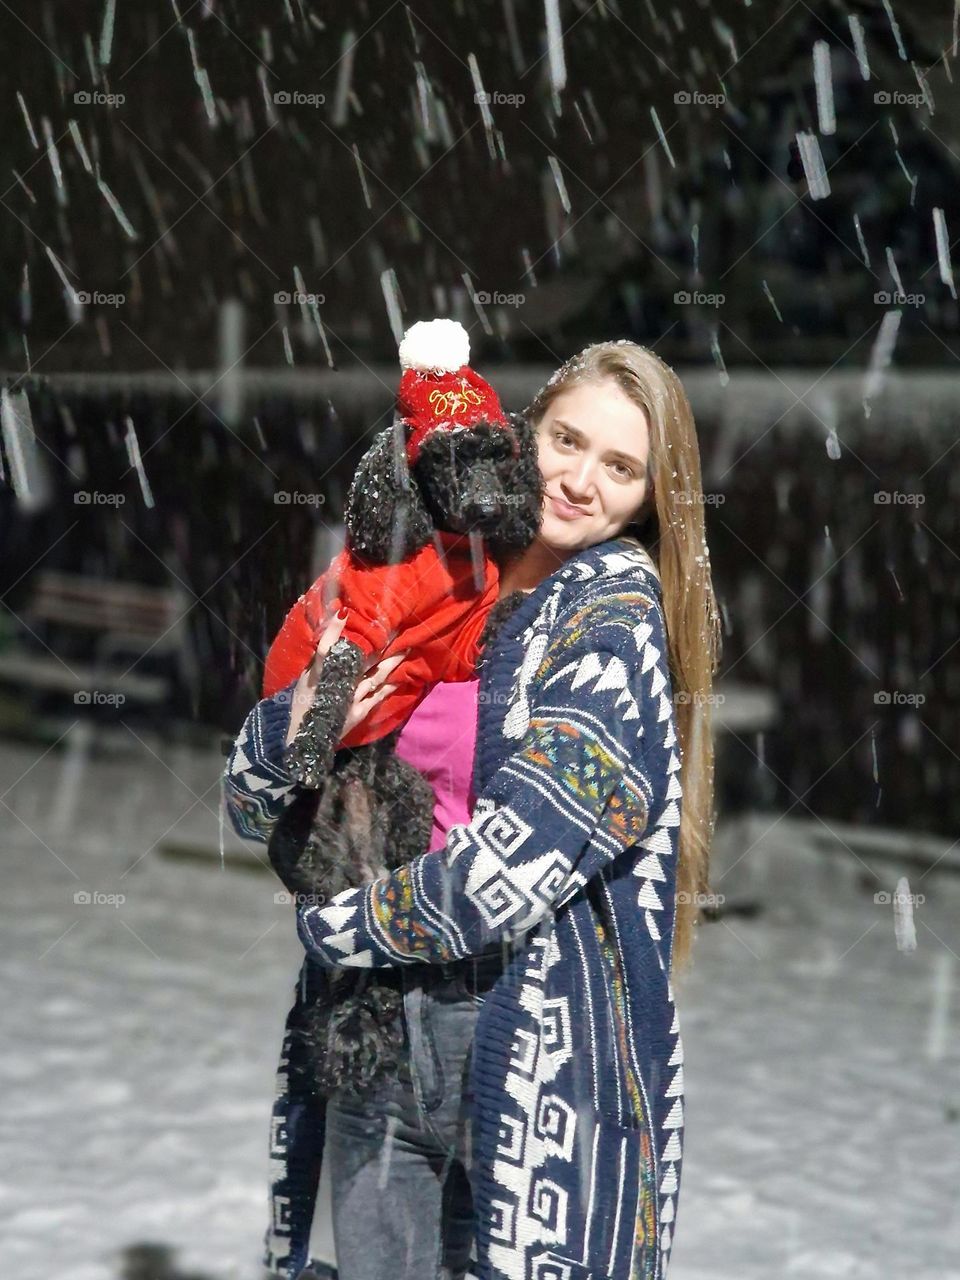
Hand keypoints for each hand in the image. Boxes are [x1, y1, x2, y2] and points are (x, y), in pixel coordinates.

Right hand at [284, 611, 405, 745]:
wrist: (305, 738)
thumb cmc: (302, 705)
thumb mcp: (304, 680)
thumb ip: (318, 661)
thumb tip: (329, 638)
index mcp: (317, 674)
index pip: (325, 647)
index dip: (334, 629)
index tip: (343, 612)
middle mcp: (336, 684)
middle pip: (361, 658)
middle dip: (379, 641)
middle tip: (395, 626)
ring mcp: (350, 698)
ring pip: (375, 675)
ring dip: (391, 661)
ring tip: (406, 648)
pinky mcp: (359, 711)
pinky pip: (377, 695)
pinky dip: (389, 685)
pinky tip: (401, 676)